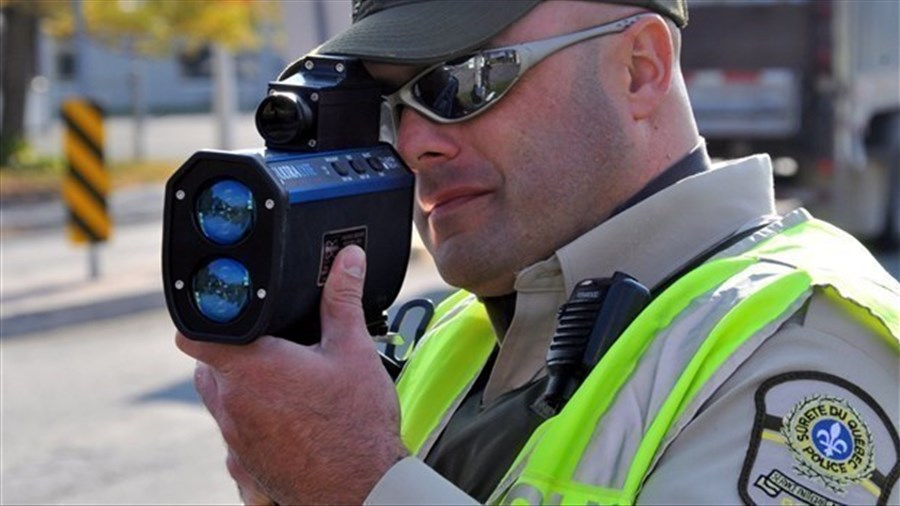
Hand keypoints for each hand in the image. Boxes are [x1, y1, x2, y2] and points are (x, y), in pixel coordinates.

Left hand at [177, 246, 407, 503]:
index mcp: (250, 367)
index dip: (201, 316)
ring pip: (222, 398)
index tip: (221, 309)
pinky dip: (255, 418)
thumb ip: (342, 299)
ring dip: (244, 386)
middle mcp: (231, 403)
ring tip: (288, 381)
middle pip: (209, 365)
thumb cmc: (355, 426)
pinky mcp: (246, 462)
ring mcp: (234, 437)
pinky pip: (236, 429)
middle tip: (275, 345)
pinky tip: (292, 417)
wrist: (360, 490)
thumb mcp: (353, 351)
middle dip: (234, 350)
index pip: (193, 334)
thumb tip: (347, 259)